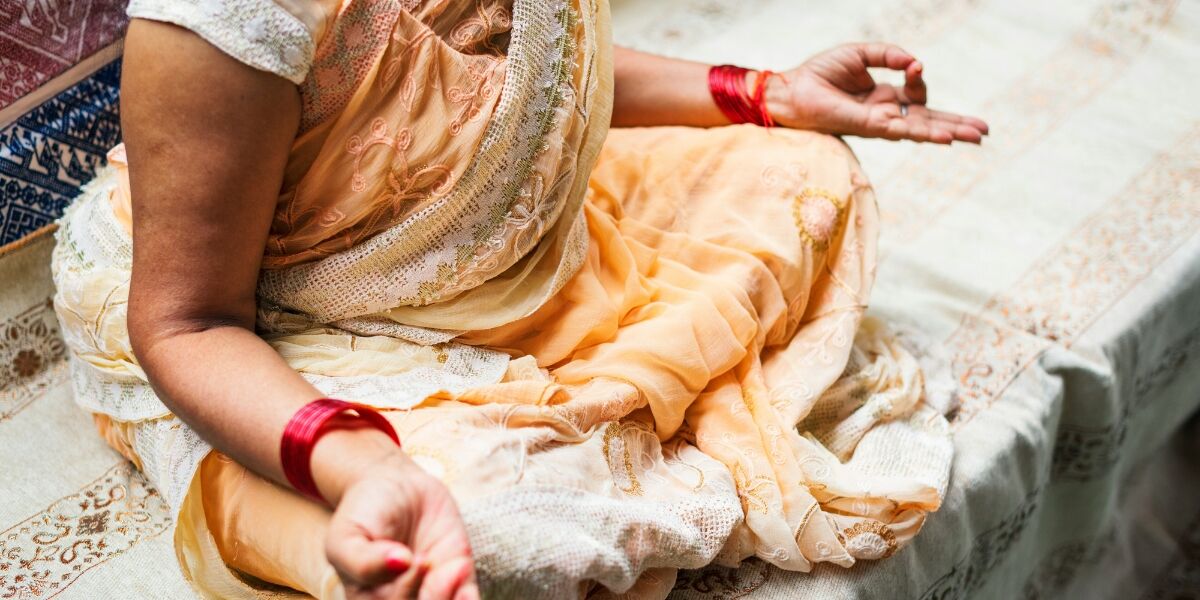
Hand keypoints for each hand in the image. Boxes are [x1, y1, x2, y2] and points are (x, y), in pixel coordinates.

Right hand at [324, 452, 478, 599]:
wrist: (394, 487)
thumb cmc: (363, 515)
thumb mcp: (346, 535)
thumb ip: (362, 560)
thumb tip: (398, 565)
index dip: (402, 593)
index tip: (408, 558)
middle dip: (432, 597)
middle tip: (426, 560)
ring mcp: (431, 592)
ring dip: (452, 598)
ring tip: (453, 567)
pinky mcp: (457, 580)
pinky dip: (468, 599)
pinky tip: (464, 583)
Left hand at [769, 43, 987, 143]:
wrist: (791, 91)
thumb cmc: (819, 74)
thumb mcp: (859, 54)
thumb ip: (889, 55)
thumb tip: (916, 62)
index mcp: (883, 97)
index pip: (915, 92)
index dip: (918, 78)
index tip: (914, 65)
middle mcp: (885, 114)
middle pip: (929, 120)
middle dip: (957, 124)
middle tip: (984, 131)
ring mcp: (879, 123)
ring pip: (922, 129)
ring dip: (950, 132)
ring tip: (977, 137)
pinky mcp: (869, 128)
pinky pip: (903, 130)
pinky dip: (926, 133)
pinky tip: (946, 137)